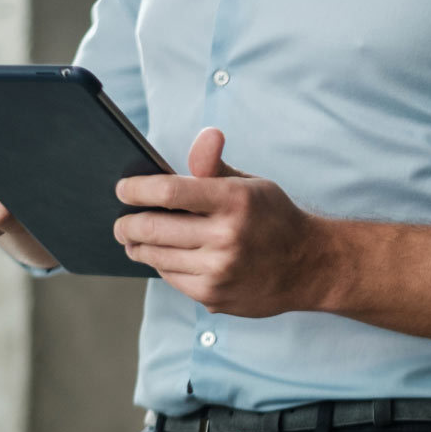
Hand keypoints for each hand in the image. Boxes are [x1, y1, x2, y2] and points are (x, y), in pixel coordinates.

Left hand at [114, 127, 332, 316]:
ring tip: (133, 239)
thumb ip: (215, 165)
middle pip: (153, 227)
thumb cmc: (274, 218)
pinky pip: (171, 278)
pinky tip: (163, 256)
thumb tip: (205, 135)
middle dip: (127, 224)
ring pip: (156, 256)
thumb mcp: (251, 184)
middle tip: (120, 222)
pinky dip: (162, 265)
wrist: (309, 265)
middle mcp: (226, 236)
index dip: (136, 189)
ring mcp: (219, 269)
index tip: (122, 188)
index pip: (169, 190)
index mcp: (234, 199)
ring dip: (138, 246)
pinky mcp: (214, 296)